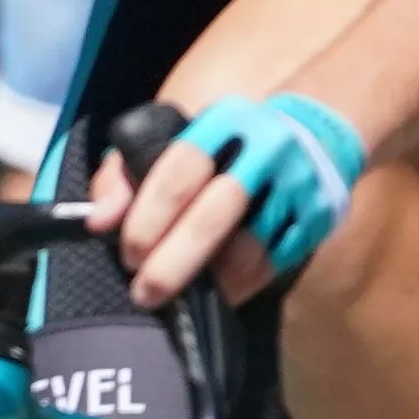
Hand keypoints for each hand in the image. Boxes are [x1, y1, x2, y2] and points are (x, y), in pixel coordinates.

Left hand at [110, 90, 364, 312]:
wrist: (320, 128)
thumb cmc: (228, 143)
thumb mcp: (176, 140)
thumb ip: (124, 174)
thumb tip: (97, 222)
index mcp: (225, 122)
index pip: (180, 170)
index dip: (148, 217)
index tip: (128, 253)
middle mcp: (267, 150)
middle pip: (214, 218)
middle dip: (172, 264)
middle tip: (144, 294)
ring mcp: (298, 186)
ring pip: (246, 252)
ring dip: (209, 281)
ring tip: (183, 296)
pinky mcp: (320, 217)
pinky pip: (274, 266)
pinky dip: (241, 285)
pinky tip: (219, 290)